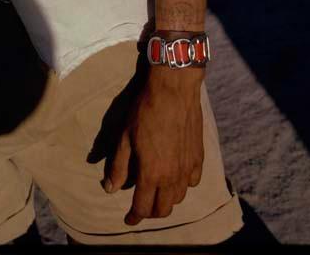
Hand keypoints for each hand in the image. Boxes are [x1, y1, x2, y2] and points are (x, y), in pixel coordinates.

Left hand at [103, 65, 204, 224]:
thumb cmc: (145, 110)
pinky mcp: (199, 156)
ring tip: (158, 193)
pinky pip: (193, 181)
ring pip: (179, 198)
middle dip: (151, 212)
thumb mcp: (125, 137)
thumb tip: (110, 189)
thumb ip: (119, 166)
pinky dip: (184, 185)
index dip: (134, 217)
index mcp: (151, 173)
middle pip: (163, 208)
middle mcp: (172, 175)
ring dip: (167, 200)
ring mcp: (188, 167)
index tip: (128, 219)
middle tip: (142, 206)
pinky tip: (177, 176)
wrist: (173, 89)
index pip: (142, 208)